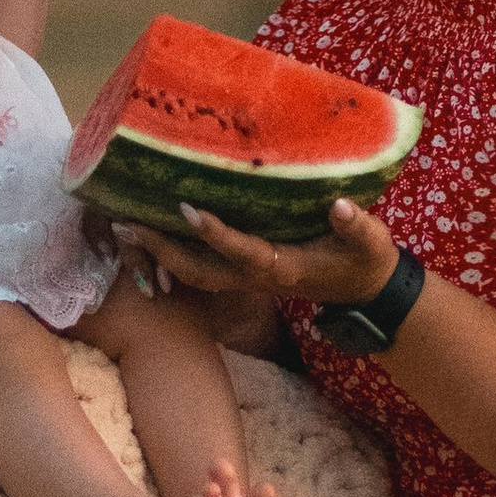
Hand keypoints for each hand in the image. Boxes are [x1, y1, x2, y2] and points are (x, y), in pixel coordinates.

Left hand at [106, 195, 400, 317]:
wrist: (363, 291)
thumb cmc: (365, 260)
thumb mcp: (371, 242)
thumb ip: (356, 226)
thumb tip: (340, 205)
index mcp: (284, 267)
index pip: (242, 251)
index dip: (215, 233)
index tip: (186, 209)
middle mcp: (257, 276)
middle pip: (199, 271)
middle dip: (163, 250)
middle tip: (125, 223)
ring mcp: (246, 278)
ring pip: (193, 273)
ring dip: (158, 253)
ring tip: (124, 225)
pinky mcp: (243, 272)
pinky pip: (199, 268)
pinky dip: (172, 253)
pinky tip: (151, 231)